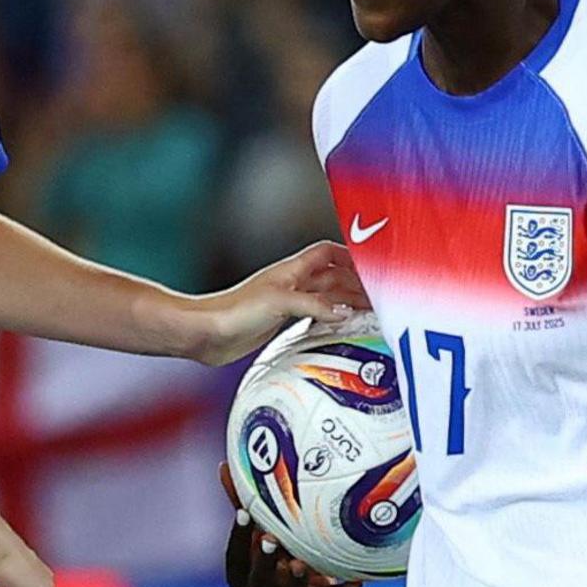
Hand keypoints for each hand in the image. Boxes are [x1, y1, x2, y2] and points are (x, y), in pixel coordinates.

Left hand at [180, 241, 372, 362]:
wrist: (207, 333)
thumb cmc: (234, 310)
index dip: (350, 256)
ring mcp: (286, 302)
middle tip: (379, 296)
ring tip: (368, 311)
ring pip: (326, 297)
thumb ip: (316, 305)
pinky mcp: (280, 321)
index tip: (372, 265)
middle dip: (356, 283)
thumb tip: (345, 311)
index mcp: (292, 270)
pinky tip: (339, 327)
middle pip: (332, 277)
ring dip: (346, 302)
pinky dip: (330, 318)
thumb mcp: (281, 303)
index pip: (328, 253)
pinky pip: (315, 315)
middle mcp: (291, 283)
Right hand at [223, 509, 362, 586]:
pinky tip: (354, 583)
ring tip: (302, 565)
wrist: (304, 564)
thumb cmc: (275, 536)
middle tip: (271, 539)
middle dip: (264, 561)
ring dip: (296, 580)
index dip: (237, 537)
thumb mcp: (261, 520)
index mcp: (242, 574)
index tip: (244, 513)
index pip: (234, 558)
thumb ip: (244, 500)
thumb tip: (225, 467)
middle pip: (259, 582)